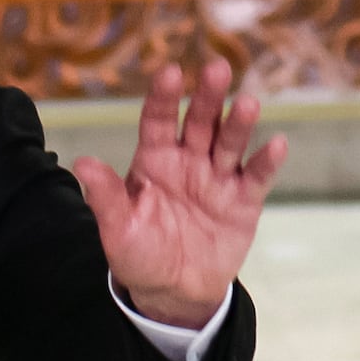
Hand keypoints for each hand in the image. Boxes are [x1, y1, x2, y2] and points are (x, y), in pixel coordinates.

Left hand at [75, 57, 280, 326]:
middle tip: (216, 69)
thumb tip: (83, 163)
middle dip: (207, 97)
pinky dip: (267, 161)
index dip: (163, 97)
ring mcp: (218, 178)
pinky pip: (256, 177)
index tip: (170, 73)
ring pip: (229, 143)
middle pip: (199, 122)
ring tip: (246, 103)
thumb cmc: (140, 255)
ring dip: (238, 123)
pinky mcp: (244, 201)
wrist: (173, 292)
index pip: (157, 120)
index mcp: (154, 161)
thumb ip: (106, 197)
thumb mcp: (118, 230)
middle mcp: (188, 161)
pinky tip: (276, 144)